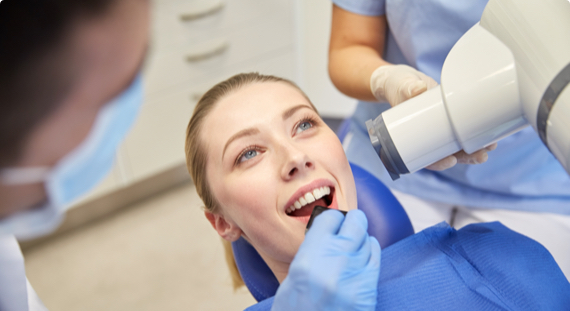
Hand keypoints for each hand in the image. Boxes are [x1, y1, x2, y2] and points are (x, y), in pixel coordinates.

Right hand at [272, 210, 380, 310]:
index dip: (330, 219)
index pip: (330, 218)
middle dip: (351, 223)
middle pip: (355, 222)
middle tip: (345, 228)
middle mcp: (335, 262)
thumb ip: (311, 252)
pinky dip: (369, 254)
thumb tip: (326, 234)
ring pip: (368, 239)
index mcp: (310, 258)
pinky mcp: (369, 289)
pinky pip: (375, 257)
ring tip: (351, 249)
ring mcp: (356, 276)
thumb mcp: (293, 278)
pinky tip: (361, 259)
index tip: (330, 223)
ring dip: (360, 240)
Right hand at [370, 64, 496, 169]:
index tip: (451, 161)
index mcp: (412, 138)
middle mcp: (428, 136)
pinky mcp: (450, 117)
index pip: (424, 157)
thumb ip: (407, 88)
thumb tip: (418, 90)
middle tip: (481, 155)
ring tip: (491, 146)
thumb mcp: (400, 86)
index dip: (438, 163)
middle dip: (465, 157)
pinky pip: (463, 129)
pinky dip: (475, 132)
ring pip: (458, 144)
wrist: (405, 79)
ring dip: (474, 148)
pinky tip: (490, 132)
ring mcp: (441, 128)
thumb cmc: (397, 86)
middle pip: (446, 154)